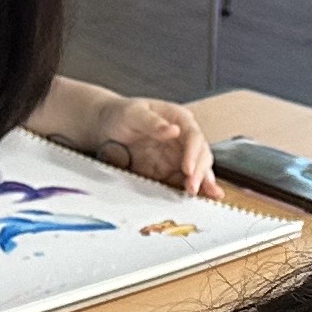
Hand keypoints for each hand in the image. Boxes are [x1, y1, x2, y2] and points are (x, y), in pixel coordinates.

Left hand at [68, 91, 215, 196]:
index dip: (194, 153)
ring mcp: (177, 156)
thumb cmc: (121, 115)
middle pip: (201, 155)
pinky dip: (190, 189)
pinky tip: (198, 197)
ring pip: (197, 169)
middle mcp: (182, 138)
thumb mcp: (133, 113)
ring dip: (202, 182)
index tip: (188, 168)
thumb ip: (152, 122)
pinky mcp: (168, 171)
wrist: (106, 128)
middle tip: (192, 187)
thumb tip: (174, 130)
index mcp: (178, 119)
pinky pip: (182, 181)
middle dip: (199, 172)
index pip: (193, 136)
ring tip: (205, 195)